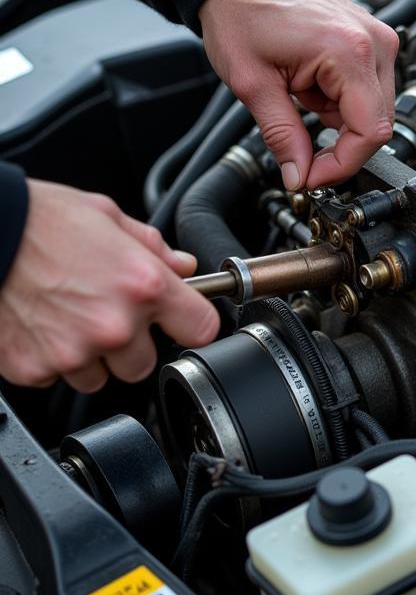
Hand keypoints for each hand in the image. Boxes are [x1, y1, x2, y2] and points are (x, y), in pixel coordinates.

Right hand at [0, 181, 219, 391]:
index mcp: (143, 286)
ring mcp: (74, 352)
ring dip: (91, 356)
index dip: (191, 323)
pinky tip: (42, 325)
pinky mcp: (35, 368)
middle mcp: (114, 326)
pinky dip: (52, 358)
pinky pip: (57, 377)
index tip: (182, 320)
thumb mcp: (108, 217)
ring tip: (68, 316)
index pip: (201, 329)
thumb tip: (183, 265)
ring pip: (101, 377)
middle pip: (146, 363)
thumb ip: (153, 248)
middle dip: (132, 343)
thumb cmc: (39, 220)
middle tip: (106, 312)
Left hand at [199, 0, 398, 190]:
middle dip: (339, 145)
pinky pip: (368, 89)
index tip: (314, 177)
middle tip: (301, 150)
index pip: (370, 132)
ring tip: (298, 96)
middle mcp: (374, 43)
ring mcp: (377, 39)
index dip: (343, 165)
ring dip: (337, 119)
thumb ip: (283, 137)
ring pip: (373, 110)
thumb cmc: (242, 12)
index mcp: (349, 52)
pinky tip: (310, 85)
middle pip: (377, 124)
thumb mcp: (253, 85)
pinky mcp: (371, 39)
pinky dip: (339, 100)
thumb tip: (300, 176)